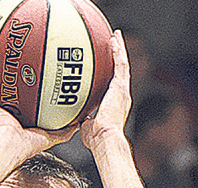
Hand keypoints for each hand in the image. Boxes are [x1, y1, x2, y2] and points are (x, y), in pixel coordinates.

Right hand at [0, 65, 77, 156]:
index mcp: (14, 121)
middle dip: (1, 82)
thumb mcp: (50, 136)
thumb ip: (64, 131)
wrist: (9, 145)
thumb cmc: (25, 146)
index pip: (15, 104)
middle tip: (5, 67)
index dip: (18, 93)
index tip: (24, 81)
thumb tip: (79, 124)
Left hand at [80, 30, 131, 152]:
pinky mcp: (121, 87)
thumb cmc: (97, 139)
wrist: (105, 139)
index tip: (108, 65)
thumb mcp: (87, 126)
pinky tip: (114, 40)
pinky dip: (117, 52)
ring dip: (119, 50)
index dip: (112, 73)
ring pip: (122, 65)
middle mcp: (122, 96)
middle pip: (121, 71)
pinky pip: (120, 65)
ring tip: (116, 36)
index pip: (114, 84)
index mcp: (115, 104)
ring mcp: (122, 91)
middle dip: (118, 56)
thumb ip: (83, 119)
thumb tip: (75, 117)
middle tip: (115, 43)